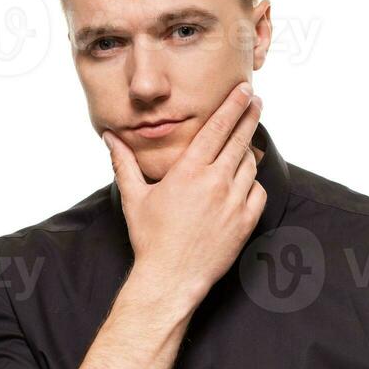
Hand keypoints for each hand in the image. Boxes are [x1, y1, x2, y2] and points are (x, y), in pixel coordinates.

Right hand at [103, 82, 265, 305]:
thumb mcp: (133, 197)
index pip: (218, 128)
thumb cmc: (150, 238)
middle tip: (256, 102)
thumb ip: (124, 163)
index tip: (244, 91)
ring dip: (247, 153)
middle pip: (240, 140)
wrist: (171, 278)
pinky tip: (244, 183)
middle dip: (250, 117)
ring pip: (250, 166)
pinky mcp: (246, 222)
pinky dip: (253, 184)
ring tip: (243, 147)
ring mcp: (234, 203)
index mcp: (189, 171)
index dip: (233, 105)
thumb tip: (110, 138)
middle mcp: (215, 182)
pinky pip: (258, 192)